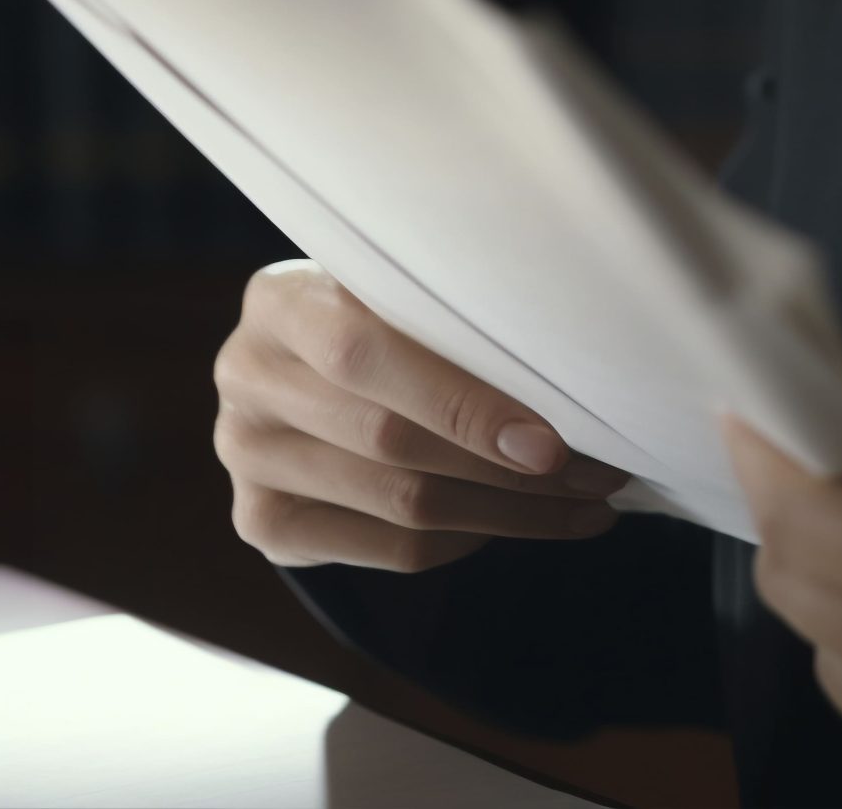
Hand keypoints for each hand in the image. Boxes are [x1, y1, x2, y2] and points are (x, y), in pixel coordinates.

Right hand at [214, 260, 625, 571]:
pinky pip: (388, 549)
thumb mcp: (397, 291)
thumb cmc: (381, 317)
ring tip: (585, 505)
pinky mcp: (263, 522)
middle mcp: (246, 377)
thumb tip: (577, 369)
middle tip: (596, 475)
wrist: (306, 366)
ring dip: (510, 513)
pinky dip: (466, 540)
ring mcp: (245, 456)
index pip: (365, 356)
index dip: (462, 404)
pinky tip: (516, 521)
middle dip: (511, 469)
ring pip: (400, 505)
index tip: (550, 442)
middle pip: (391, 442)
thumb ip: (452, 315)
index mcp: (280, 301)